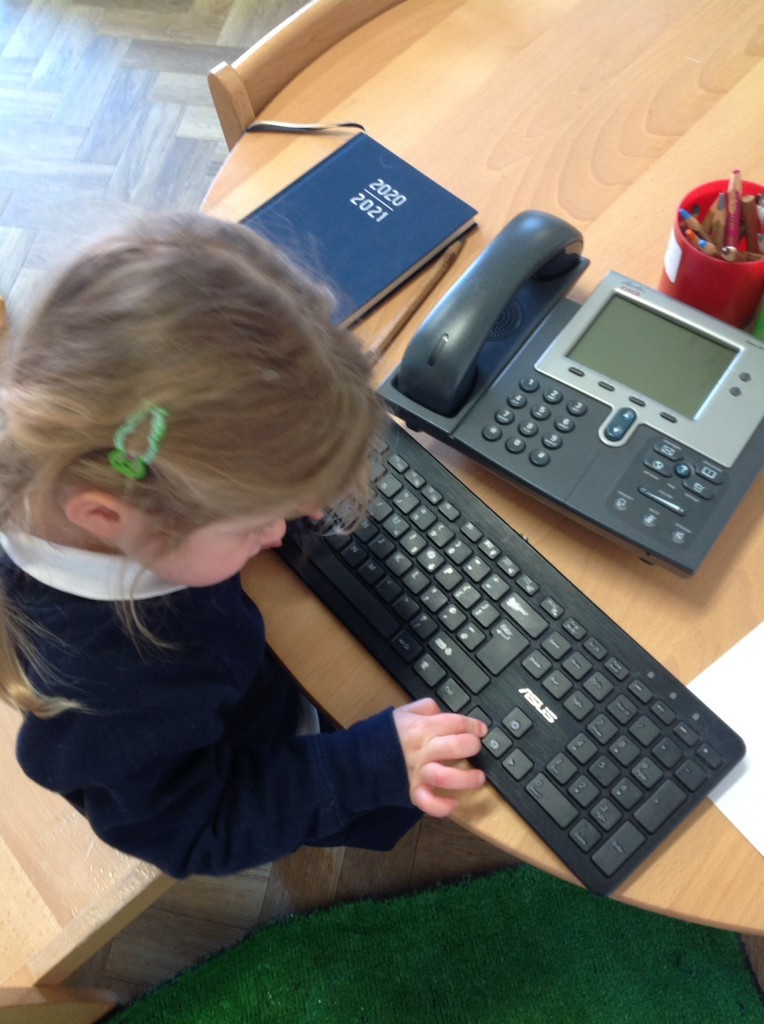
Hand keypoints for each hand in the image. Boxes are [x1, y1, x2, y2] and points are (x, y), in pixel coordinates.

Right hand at [392, 698, 487, 816]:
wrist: (356, 759)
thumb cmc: (381, 735)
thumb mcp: (401, 713)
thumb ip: (423, 709)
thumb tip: (440, 711)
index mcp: (421, 728)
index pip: (454, 722)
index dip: (473, 725)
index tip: (481, 730)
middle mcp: (422, 750)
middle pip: (456, 746)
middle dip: (472, 745)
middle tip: (476, 748)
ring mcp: (417, 773)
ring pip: (446, 776)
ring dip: (467, 778)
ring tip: (478, 778)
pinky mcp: (411, 792)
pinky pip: (429, 803)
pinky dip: (443, 806)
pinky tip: (454, 802)